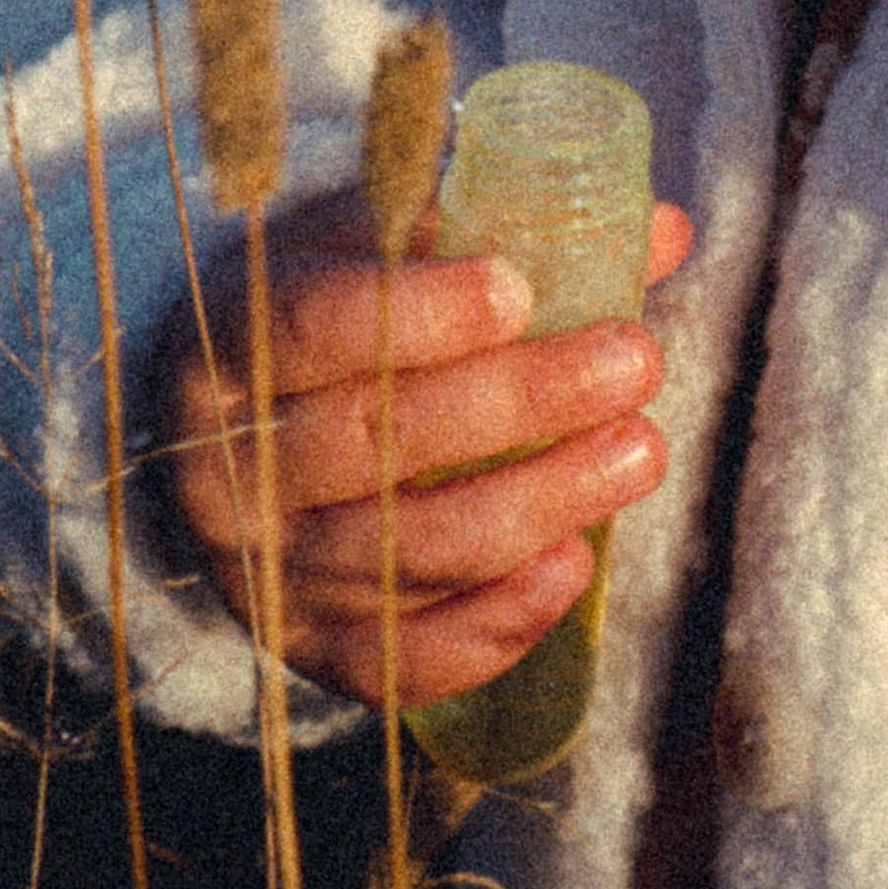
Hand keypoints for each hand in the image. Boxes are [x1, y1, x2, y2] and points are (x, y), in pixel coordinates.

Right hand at [156, 186, 694, 704]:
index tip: (519, 290)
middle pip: (381, 440)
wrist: (226, 439)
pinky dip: (496, 622)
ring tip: (641, 452)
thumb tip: (661, 230)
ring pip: (412, 552)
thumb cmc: (326, 312)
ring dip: (541, 504)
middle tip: (634, 361)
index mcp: (235, 339)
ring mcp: (269, 572)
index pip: (317, 327)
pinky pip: (405, 660)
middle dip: (521, 402)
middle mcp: (234, 467)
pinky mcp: (312, 651)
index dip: (420, 314)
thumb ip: (498, 227)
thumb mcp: (379, 243)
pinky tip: (572, 564)